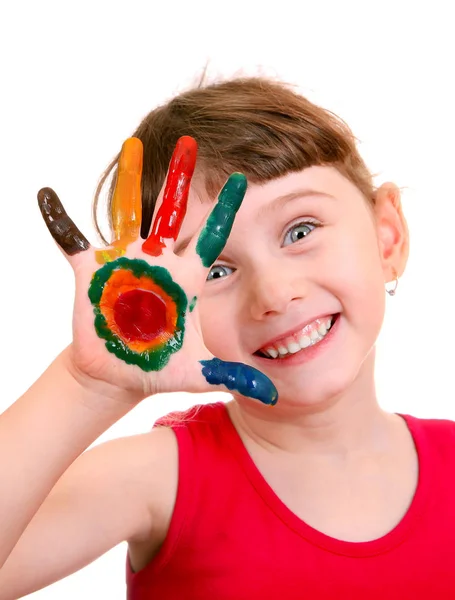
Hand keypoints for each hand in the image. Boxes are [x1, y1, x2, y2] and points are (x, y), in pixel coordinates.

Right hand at [38, 136, 277, 406]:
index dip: (227, 209)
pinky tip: (47, 196)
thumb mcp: (197, 372)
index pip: (212, 236)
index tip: (245, 178)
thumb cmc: (159, 367)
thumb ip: (234, 377)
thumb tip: (274, 395)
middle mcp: (159, 261)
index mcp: (187, 278)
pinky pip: (72, 239)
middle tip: (190, 142)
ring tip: (131, 147)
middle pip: (173, 212)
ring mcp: (126, 262)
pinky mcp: (93, 271)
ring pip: (129, 212)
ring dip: (128, 181)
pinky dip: (59, 220)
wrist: (121, 372)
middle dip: (181, 179)